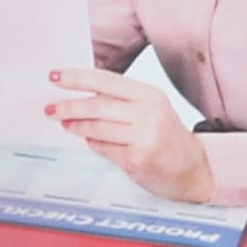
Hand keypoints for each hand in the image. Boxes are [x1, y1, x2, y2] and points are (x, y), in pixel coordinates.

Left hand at [43, 68, 215, 201]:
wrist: (195, 169)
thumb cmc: (168, 139)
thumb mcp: (151, 110)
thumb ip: (121, 103)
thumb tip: (81, 98)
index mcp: (150, 95)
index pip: (106, 81)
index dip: (77, 78)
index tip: (55, 77)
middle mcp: (148, 113)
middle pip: (97, 105)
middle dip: (69, 106)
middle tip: (51, 108)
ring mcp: (144, 136)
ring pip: (97, 127)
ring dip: (76, 126)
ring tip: (65, 124)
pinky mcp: (137, 158)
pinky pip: (104, 148)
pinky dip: (92, 144)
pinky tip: (88, 141)